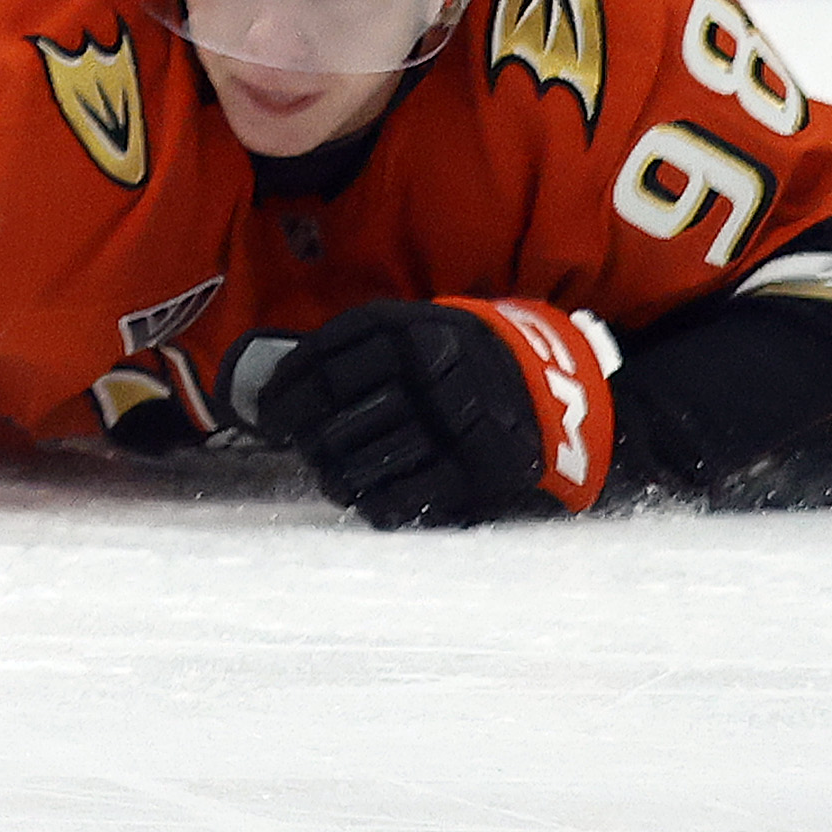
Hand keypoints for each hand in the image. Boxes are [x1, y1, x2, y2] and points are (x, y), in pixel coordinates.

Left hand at [254, 298, 617, 528]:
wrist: (562, 391)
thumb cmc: (469, 364)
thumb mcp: (423, 333)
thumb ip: (364, 350)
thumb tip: (286, 383)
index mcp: (410, 329)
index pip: (326, 357)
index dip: (289, 388)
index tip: (269, 412)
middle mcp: (429, 368)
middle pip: (337, 405)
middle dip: (306, 431)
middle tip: (297, 446)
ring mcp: (454, 419)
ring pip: (366, 452)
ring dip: (336, 471)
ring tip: (329, 477)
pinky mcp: (479, 468)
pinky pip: (410, 494)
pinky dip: (379, 502)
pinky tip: (365, 502)